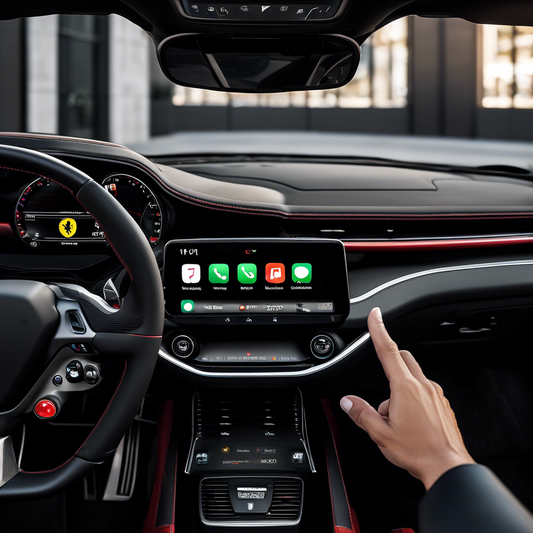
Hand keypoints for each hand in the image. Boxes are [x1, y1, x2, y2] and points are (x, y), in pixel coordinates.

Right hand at [340, 308, 474, 489]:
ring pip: (413, 377)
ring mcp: (436, 394)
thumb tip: (347, 401)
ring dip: (400, 388)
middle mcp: (423, 386)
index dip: (379, 330)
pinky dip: (413, 399)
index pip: (388, 350)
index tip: (376, 315)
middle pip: (402, 358)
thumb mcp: (381, 434)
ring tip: (396, 418)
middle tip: (381, 389)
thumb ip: (361, 413)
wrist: (448, 467)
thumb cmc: (418, 451)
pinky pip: (424, 391)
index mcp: (405, 388)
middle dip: (389, 363)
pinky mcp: (443, 404)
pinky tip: (411, 422)